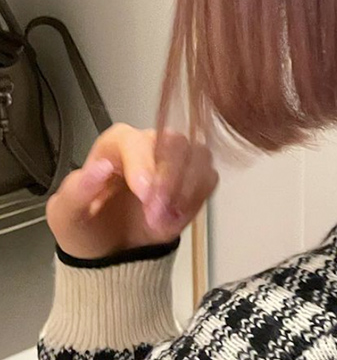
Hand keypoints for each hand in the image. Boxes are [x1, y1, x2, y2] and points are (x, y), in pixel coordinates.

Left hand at [46, 124, 218, 259]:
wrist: (112, 256)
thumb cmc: (87, 228)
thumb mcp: (65, 216)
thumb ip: (75, 192)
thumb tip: (99, 168)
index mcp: (118, 144)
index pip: (135, 140)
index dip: (143, 164)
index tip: (145, 194)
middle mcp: (151, 143)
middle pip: (174, 142)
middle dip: (169, 180)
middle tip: (156, 215)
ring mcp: (177, 160)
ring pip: (198, 155)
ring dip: (186, 189)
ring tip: (165, 222)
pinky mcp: (196, 179)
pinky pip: (210, 177)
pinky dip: (198, 198)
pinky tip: (178, 218)